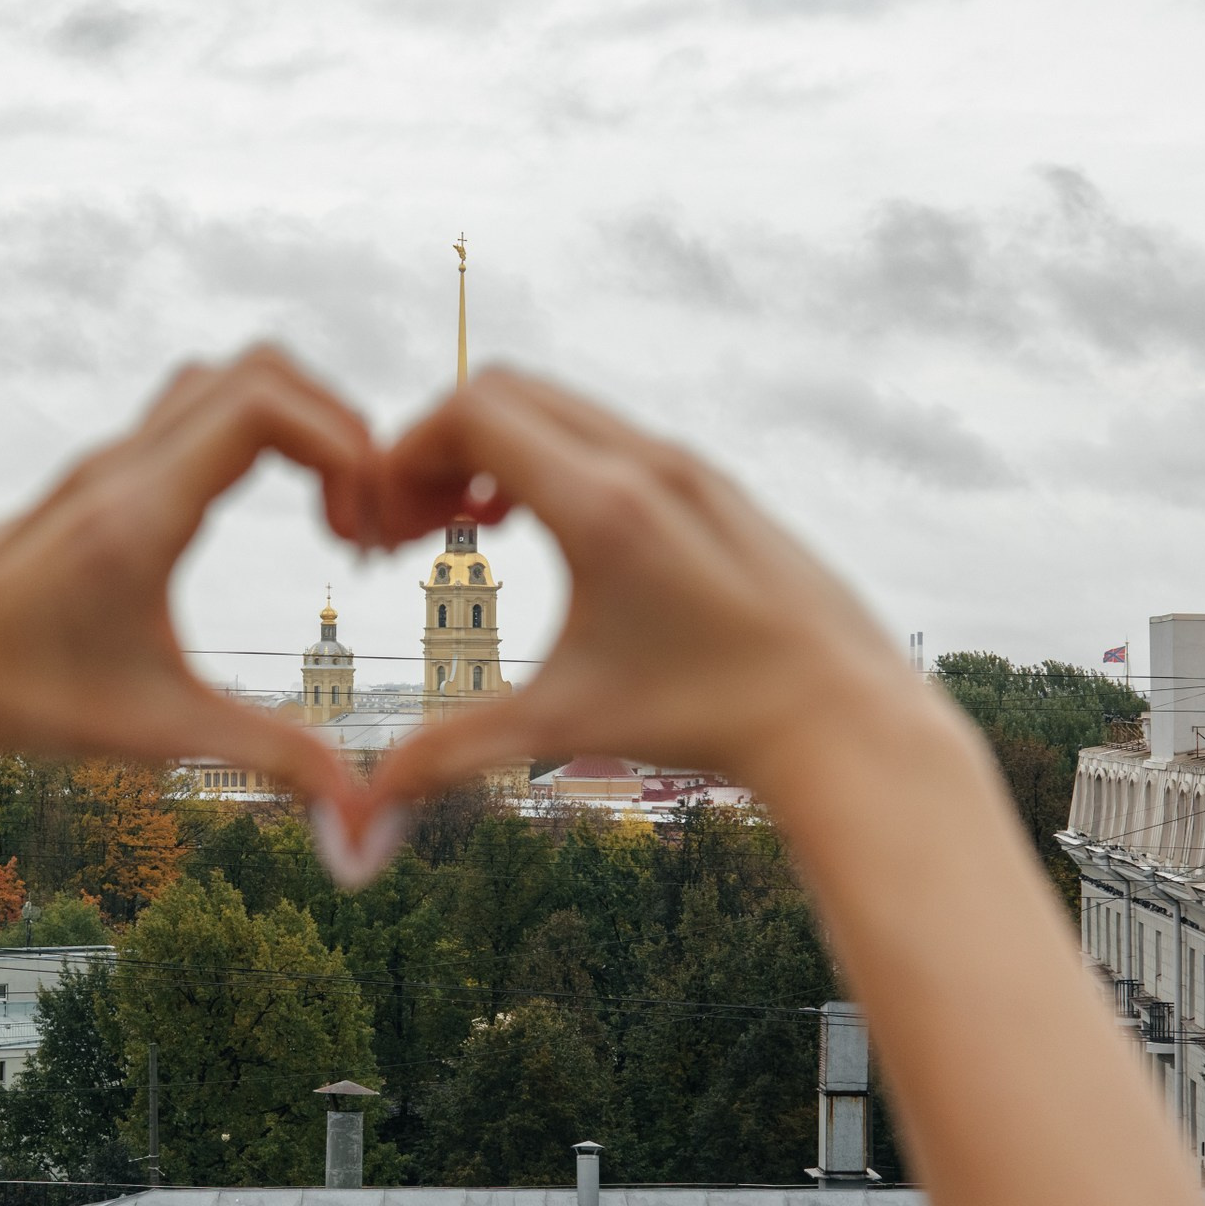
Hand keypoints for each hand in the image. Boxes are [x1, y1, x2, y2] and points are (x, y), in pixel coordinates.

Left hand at [0, 347, 375, 815]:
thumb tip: (359, 824)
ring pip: (223, 379)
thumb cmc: (20, 699)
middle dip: (338, 428)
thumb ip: (269, 759)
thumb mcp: (157, 731)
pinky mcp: (97, 476)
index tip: (357, 534)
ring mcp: (106, 461)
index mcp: (140, 510)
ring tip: (326, 512)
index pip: (267, 406)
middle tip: (358, 520)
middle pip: (261, 370)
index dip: (343, 447)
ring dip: (296, 422)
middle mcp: (123, 465)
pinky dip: (254, 436)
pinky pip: (193, 412)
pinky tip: (265, 515)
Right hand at [363, 367, 958, 807]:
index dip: (404, 453)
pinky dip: (556, 461)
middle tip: (417, 527)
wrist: (840, 716)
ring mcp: (688, 465)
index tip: (387, 525)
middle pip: (506, 389)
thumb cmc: (704, 720)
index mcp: (602, 504)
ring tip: (475, 531)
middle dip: (441, 445)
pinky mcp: (715, 483)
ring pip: (562, 409)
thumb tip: (364, 815)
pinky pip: (610, 435)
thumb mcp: (563, 727)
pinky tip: (547, 537)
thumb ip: (451, 754)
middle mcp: (646, 463)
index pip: (471, 411)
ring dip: (499, 451)